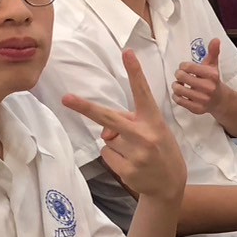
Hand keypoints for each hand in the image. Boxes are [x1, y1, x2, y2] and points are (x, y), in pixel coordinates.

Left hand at [63, 50, 186, 201]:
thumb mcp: (154, 132)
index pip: (142, 93)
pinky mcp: (126, 170)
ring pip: (107, 139)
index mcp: (154, 121)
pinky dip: (114, 157)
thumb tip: (105, 131)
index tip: (127, 53)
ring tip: (135, 152)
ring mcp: (136, 154)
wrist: (171, 184)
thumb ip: (130, 124)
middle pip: (109, 118)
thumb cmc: (161, 150)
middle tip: (66, 98)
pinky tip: (130, 163)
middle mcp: (145, 135)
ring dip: (115, 143)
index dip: (135, 72)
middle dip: (86, 108)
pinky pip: (106, 154)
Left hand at [172, 37, 227, 116]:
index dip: (183, 66)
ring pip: (178, 89)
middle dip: (178, 75)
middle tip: (181, 76)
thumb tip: (215, 39)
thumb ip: (213, 52)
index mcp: (212, 75)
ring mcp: (202, 99)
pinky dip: (177, 96)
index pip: (188, 66)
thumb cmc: (213, 81)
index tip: (185, 68)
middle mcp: (208, 88)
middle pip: (181, 76)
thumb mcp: (214, 66)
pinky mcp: (197, 109)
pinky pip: (179, 101)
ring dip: (176, 85)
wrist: (221, 101)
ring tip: (179, 84)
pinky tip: (181, 94)